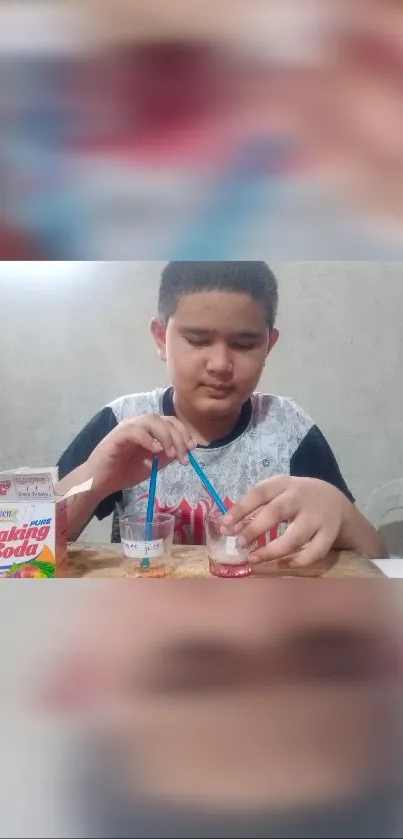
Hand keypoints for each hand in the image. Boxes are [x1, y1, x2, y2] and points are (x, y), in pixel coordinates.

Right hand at [87, 414, 196, 499]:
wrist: (99, 483)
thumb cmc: (123, 472)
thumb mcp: (152, 464)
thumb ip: (167, 455)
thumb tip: (186, 448)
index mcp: (147, 430)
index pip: (170, 422)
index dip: (183, 433)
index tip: (192, 449)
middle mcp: (138, 425)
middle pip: (164, 419)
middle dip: (178, 436)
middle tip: (184, 457)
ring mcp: (126, 428)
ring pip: (151, 420)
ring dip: (166, 436)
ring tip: (170, 454)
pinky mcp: (116, 437)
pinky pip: (134, 431)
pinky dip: (148, 439)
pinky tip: (155, 451)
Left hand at [222, 477, 348, 567]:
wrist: (335, 501)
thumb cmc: (297, 498)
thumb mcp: (279, 493)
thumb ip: (257, 507)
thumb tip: (229, 527)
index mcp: (284, 485)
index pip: (260, 492)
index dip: (241, 508)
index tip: (225, 525)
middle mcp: (301, 498)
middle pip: (276, 512)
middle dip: (255, 529)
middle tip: (239, 543)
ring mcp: (317, 516)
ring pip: (295, 537)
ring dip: (273, 550)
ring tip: (254, 558)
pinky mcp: (329, 533)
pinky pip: (314, 552)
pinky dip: (299, 561)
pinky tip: (283, 564)